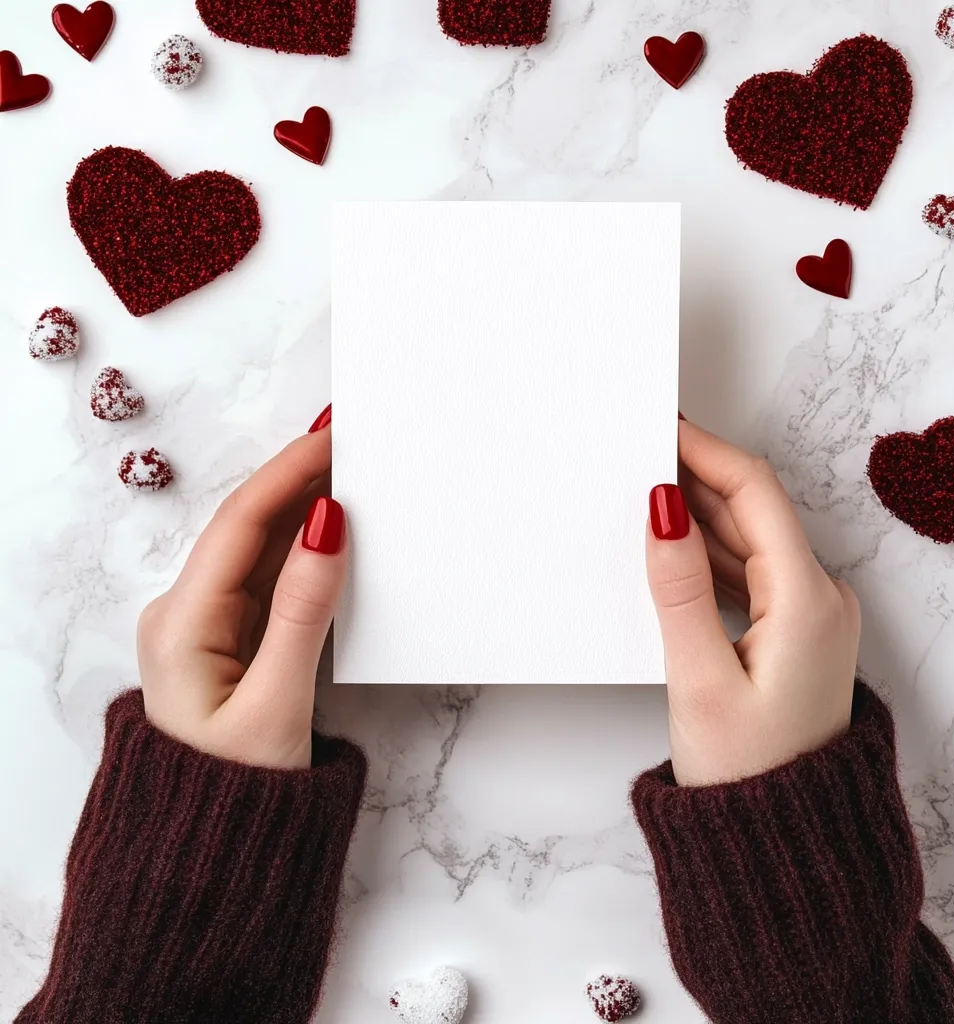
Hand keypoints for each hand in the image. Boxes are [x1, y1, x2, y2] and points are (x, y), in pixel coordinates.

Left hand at [137, 408, 345, 769]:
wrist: (209, 858)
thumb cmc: (235, 792)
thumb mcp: (276, 704)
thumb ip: (302, 612)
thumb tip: (330, 527)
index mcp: (182, 624)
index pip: (240, 525)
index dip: (287, 474)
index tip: (332, 438)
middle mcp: (187, 614)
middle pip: (247, 528)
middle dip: (297, 481)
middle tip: (350, 443)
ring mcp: (207, 627)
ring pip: (261, 551)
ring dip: (304, 512)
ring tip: (351, 473)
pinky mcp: (231, 641)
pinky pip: (270, 581)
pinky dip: (304, 552)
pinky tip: (334, 531)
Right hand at [646, 418, 860, 786]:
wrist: (784, 838)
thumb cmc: (747, 770)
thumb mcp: (700, 680)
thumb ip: (679, 590)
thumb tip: (662, 510)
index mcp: (807, 600)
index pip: (756, 495)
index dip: (708, 453)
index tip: (664, 427)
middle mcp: (819, 598)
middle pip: (754, 512)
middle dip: (698, 478)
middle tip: (641, 454)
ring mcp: (809, 615)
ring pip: (748, 541)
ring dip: (699, 515)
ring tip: (644, 494)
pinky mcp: (792, 632)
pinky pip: (748, 572)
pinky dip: (709, 554)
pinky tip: (671, 549)